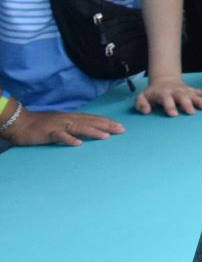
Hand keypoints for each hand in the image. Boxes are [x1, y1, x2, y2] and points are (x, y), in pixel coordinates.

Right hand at [3, 108, 125, 146]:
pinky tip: (78, 144)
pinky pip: (60, 136)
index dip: (107, 122)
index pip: (93, 118)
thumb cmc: (41, 124)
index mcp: (71, 117)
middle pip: (90, 122)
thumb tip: (89, 130)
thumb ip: (74, 125)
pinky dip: (69, 139)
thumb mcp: (61, 123)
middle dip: (107, 126)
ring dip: (93, 132)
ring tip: (106, 136)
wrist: (20, 123)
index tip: (121, 126)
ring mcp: (58, 125)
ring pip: (78, 127)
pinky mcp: (48, 133)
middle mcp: (68, 119)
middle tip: (121, 130)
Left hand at [134, 76, 201, 115]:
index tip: (174, 114)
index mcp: (163, 93)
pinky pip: (200, 92)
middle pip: (182, 96)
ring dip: (199, 100)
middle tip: (191, 112)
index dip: (169, 106)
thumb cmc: (153, 93)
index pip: (166, 99)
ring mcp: (184, 90)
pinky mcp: (191, 90)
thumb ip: (140, 104)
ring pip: (193, 94)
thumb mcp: (142, 97)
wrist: (163, 80)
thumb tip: (146, 111)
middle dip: (187, 104)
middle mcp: (175, 91)